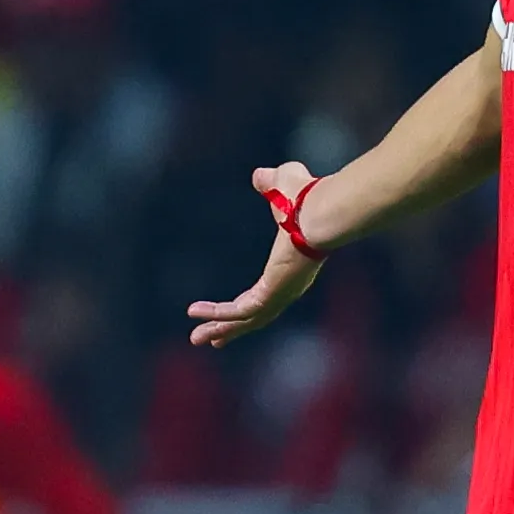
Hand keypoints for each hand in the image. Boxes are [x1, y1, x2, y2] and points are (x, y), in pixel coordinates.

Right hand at [186, 162, 324, 348]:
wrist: (319, 210)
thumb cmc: (308, 197)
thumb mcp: (282, 185)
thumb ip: (270, 183)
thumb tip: (261, 175)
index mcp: (292, 270)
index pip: (266, 295)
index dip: (245, 305)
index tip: (231, 314)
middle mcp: (288, 289)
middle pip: (254, 318)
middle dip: (229, 329)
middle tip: (208, 339)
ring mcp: (281, 295)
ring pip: (245, 321)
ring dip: (218, 329)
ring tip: (195, 338)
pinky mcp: (271, 294)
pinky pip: (239, 310)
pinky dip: (216, 313)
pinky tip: (194, 311)